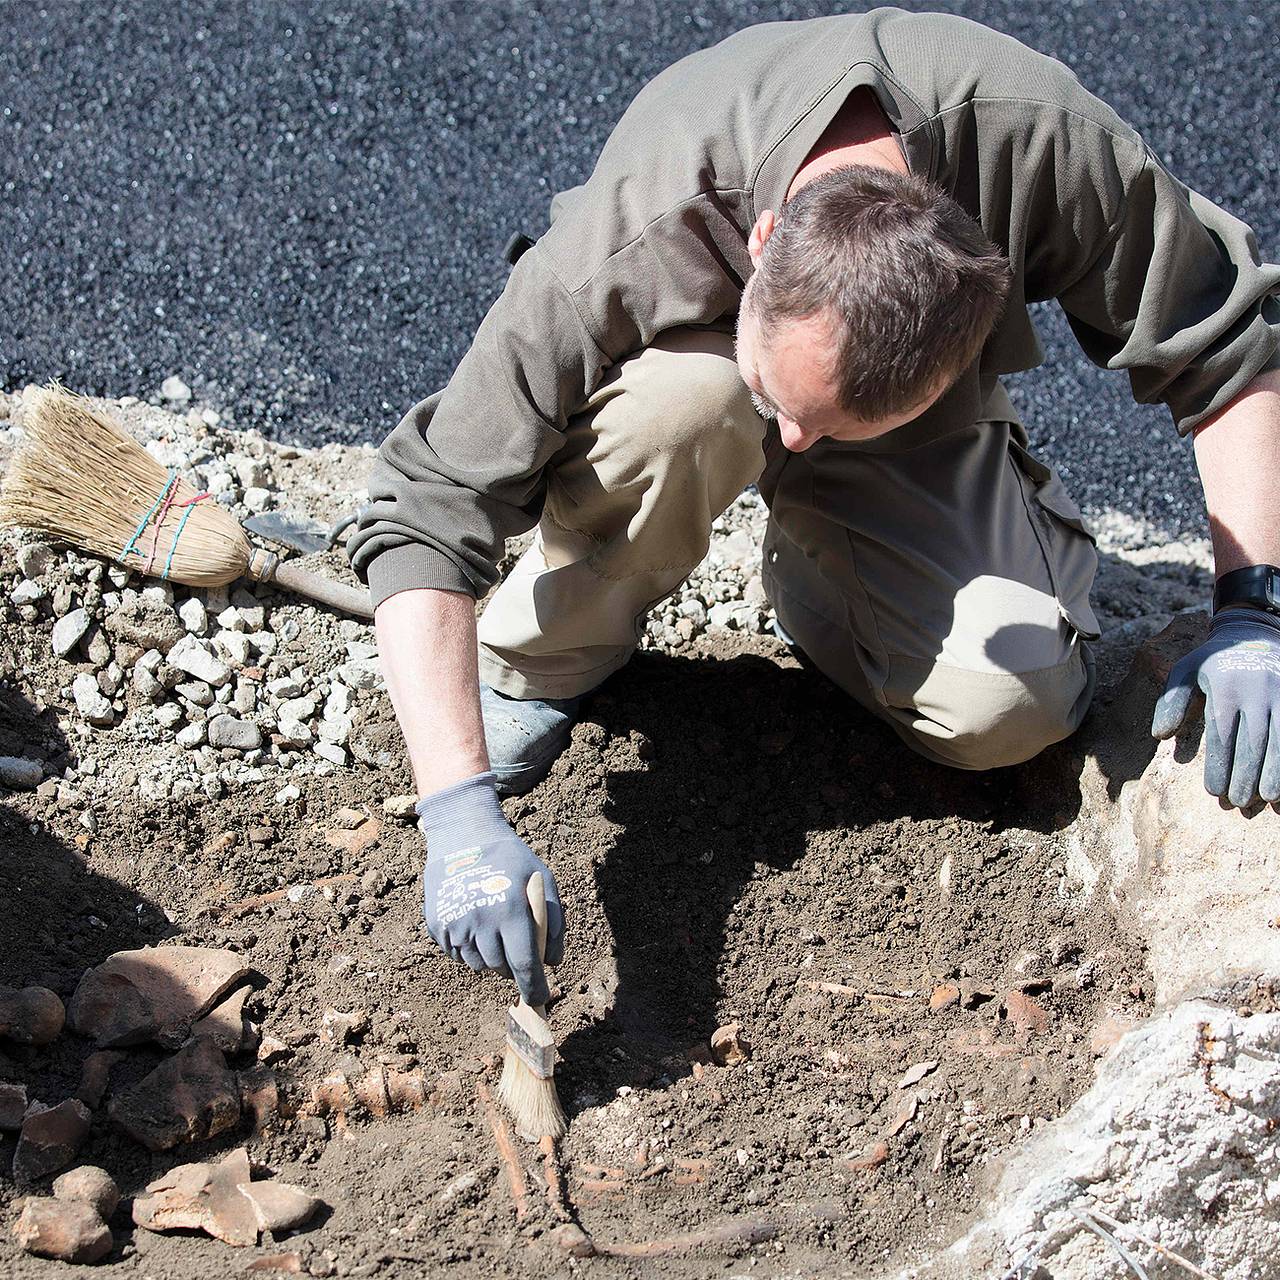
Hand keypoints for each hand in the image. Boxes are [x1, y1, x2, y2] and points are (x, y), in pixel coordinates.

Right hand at [416, 772, 564, 1004]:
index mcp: (510, 911)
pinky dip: (469, 948)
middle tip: (515, 943)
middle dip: (512, 965)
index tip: (539, 1000)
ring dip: (490, 957)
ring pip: (478, 965)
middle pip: (500, 968)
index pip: (524, 964)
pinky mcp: (436, 925)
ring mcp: (455, 924)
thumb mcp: (542, 880)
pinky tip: (474, 922)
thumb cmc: (510, 858)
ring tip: (494, 927)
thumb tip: (552, 962)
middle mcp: (481, 921)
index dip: (533, 987)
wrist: (464, 835)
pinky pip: (457, 954)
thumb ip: (553, 921)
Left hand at [1151, 608, 1279, 806]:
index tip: (1214, 792)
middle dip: (1246, 777)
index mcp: (1226, 688)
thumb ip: (1170, 702)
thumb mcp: (1185, 671)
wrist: (1253, 635)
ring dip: (1274, 773)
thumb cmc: (1213, 662)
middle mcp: (1257, 693)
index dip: (1219, 766)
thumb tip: (1159, 735)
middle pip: (1253, 743)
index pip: (1222, 735)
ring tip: (1265, 799)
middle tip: (1238, 803)